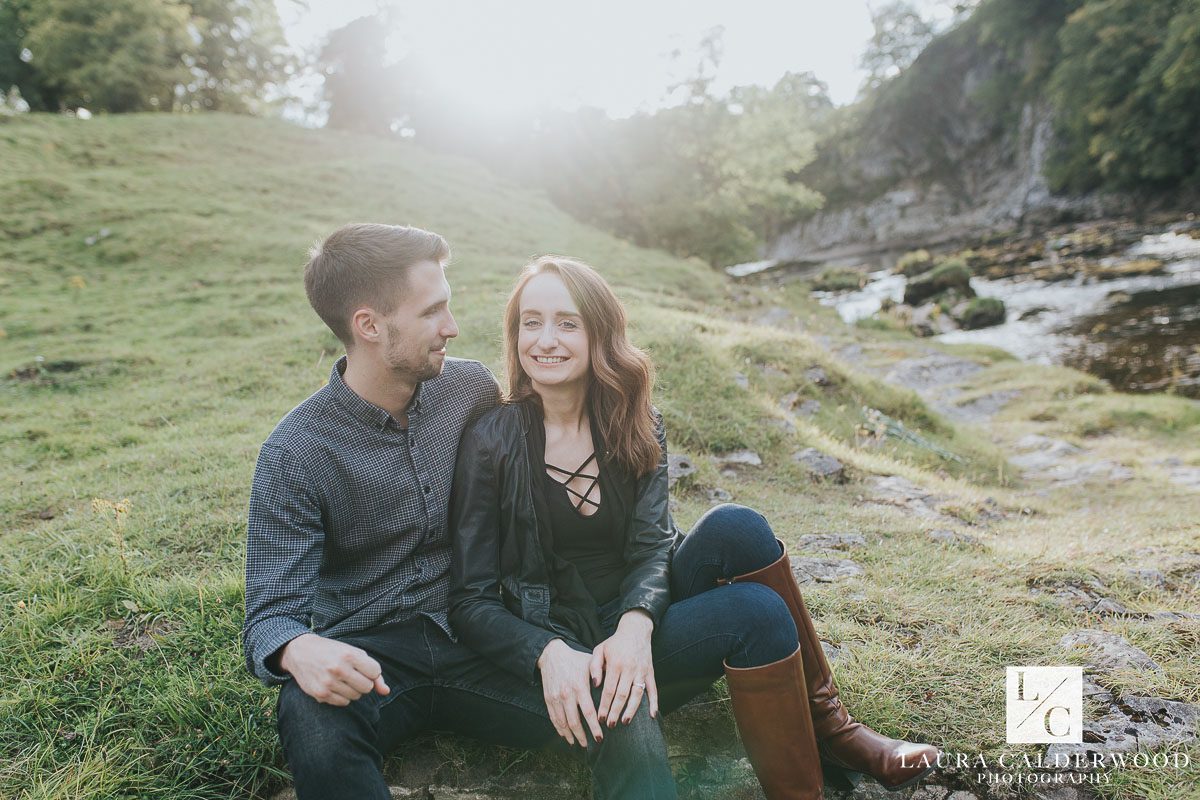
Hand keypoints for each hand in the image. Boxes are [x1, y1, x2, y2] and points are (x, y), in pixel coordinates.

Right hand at [279, 632, 389, 705]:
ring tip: (342, 679)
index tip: (362, 667)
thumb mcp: (353, 653)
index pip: (375, 673)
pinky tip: (334, 686)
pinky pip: (343, 703)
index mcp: (349, 655)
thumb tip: (386, 692)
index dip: (371, 672)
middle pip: (367, 688)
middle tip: (353, 675)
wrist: (301, 651)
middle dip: (364, 683)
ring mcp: (328, 683)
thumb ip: (373, 672)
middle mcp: (339, 669)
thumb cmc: (332, 651)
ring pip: (356, 697)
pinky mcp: (320, 694)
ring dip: (353, 690)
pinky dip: (342, 697)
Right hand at [537, 639, 603, 746]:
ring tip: (578, 743)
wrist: (551, 655)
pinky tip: (565, 735)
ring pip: (563, 722)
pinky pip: (553, 718)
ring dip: (571, 735)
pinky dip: (559, 729)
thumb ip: (602, 675)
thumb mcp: (590, 664)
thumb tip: (617, 686)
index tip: (600, 737)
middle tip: (590, 744)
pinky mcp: (548, 699)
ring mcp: (556, 698)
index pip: (589, 712)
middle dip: (582, 736)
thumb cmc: (575, 659)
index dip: (594, 727)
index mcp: (580, 687)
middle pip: (575, 722)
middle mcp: (567, 694)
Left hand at [591, 609, 656, 726]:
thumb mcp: (599, 649)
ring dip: (632, 710)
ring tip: (625, 722)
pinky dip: (654, 703)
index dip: (604, 705)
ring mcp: (642, 671)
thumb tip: (595, 685)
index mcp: (616, 664)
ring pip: (637, 694)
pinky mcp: (651, 673)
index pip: (609, 689)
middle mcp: (630, 669)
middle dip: (616, 712)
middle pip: (622, 695)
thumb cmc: (614, 643)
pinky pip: (653, 689)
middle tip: (610, 725)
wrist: (636, 630)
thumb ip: (594, 666)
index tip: (599, 717)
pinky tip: (652, 715)